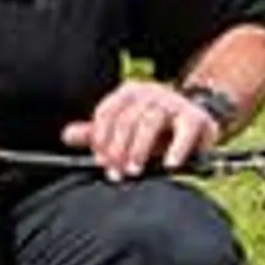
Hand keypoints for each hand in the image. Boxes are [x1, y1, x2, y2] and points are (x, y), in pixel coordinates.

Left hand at [63, 79, 219, 178]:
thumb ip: (97, 133)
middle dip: (118, 149)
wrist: (197, 120)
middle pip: (126, 120)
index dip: (101, 139)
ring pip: (150, 123)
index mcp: (128, 93)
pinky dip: (176, 149)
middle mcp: (149, 92)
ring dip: (140, 149)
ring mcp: (173, 103)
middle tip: (117, 171)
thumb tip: (67, 136)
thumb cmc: (156, 129)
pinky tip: (169, 165)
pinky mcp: (195, 117)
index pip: (107, 114)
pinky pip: (184, 132)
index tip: (101, 161)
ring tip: (135, 170)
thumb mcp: (125, 129)